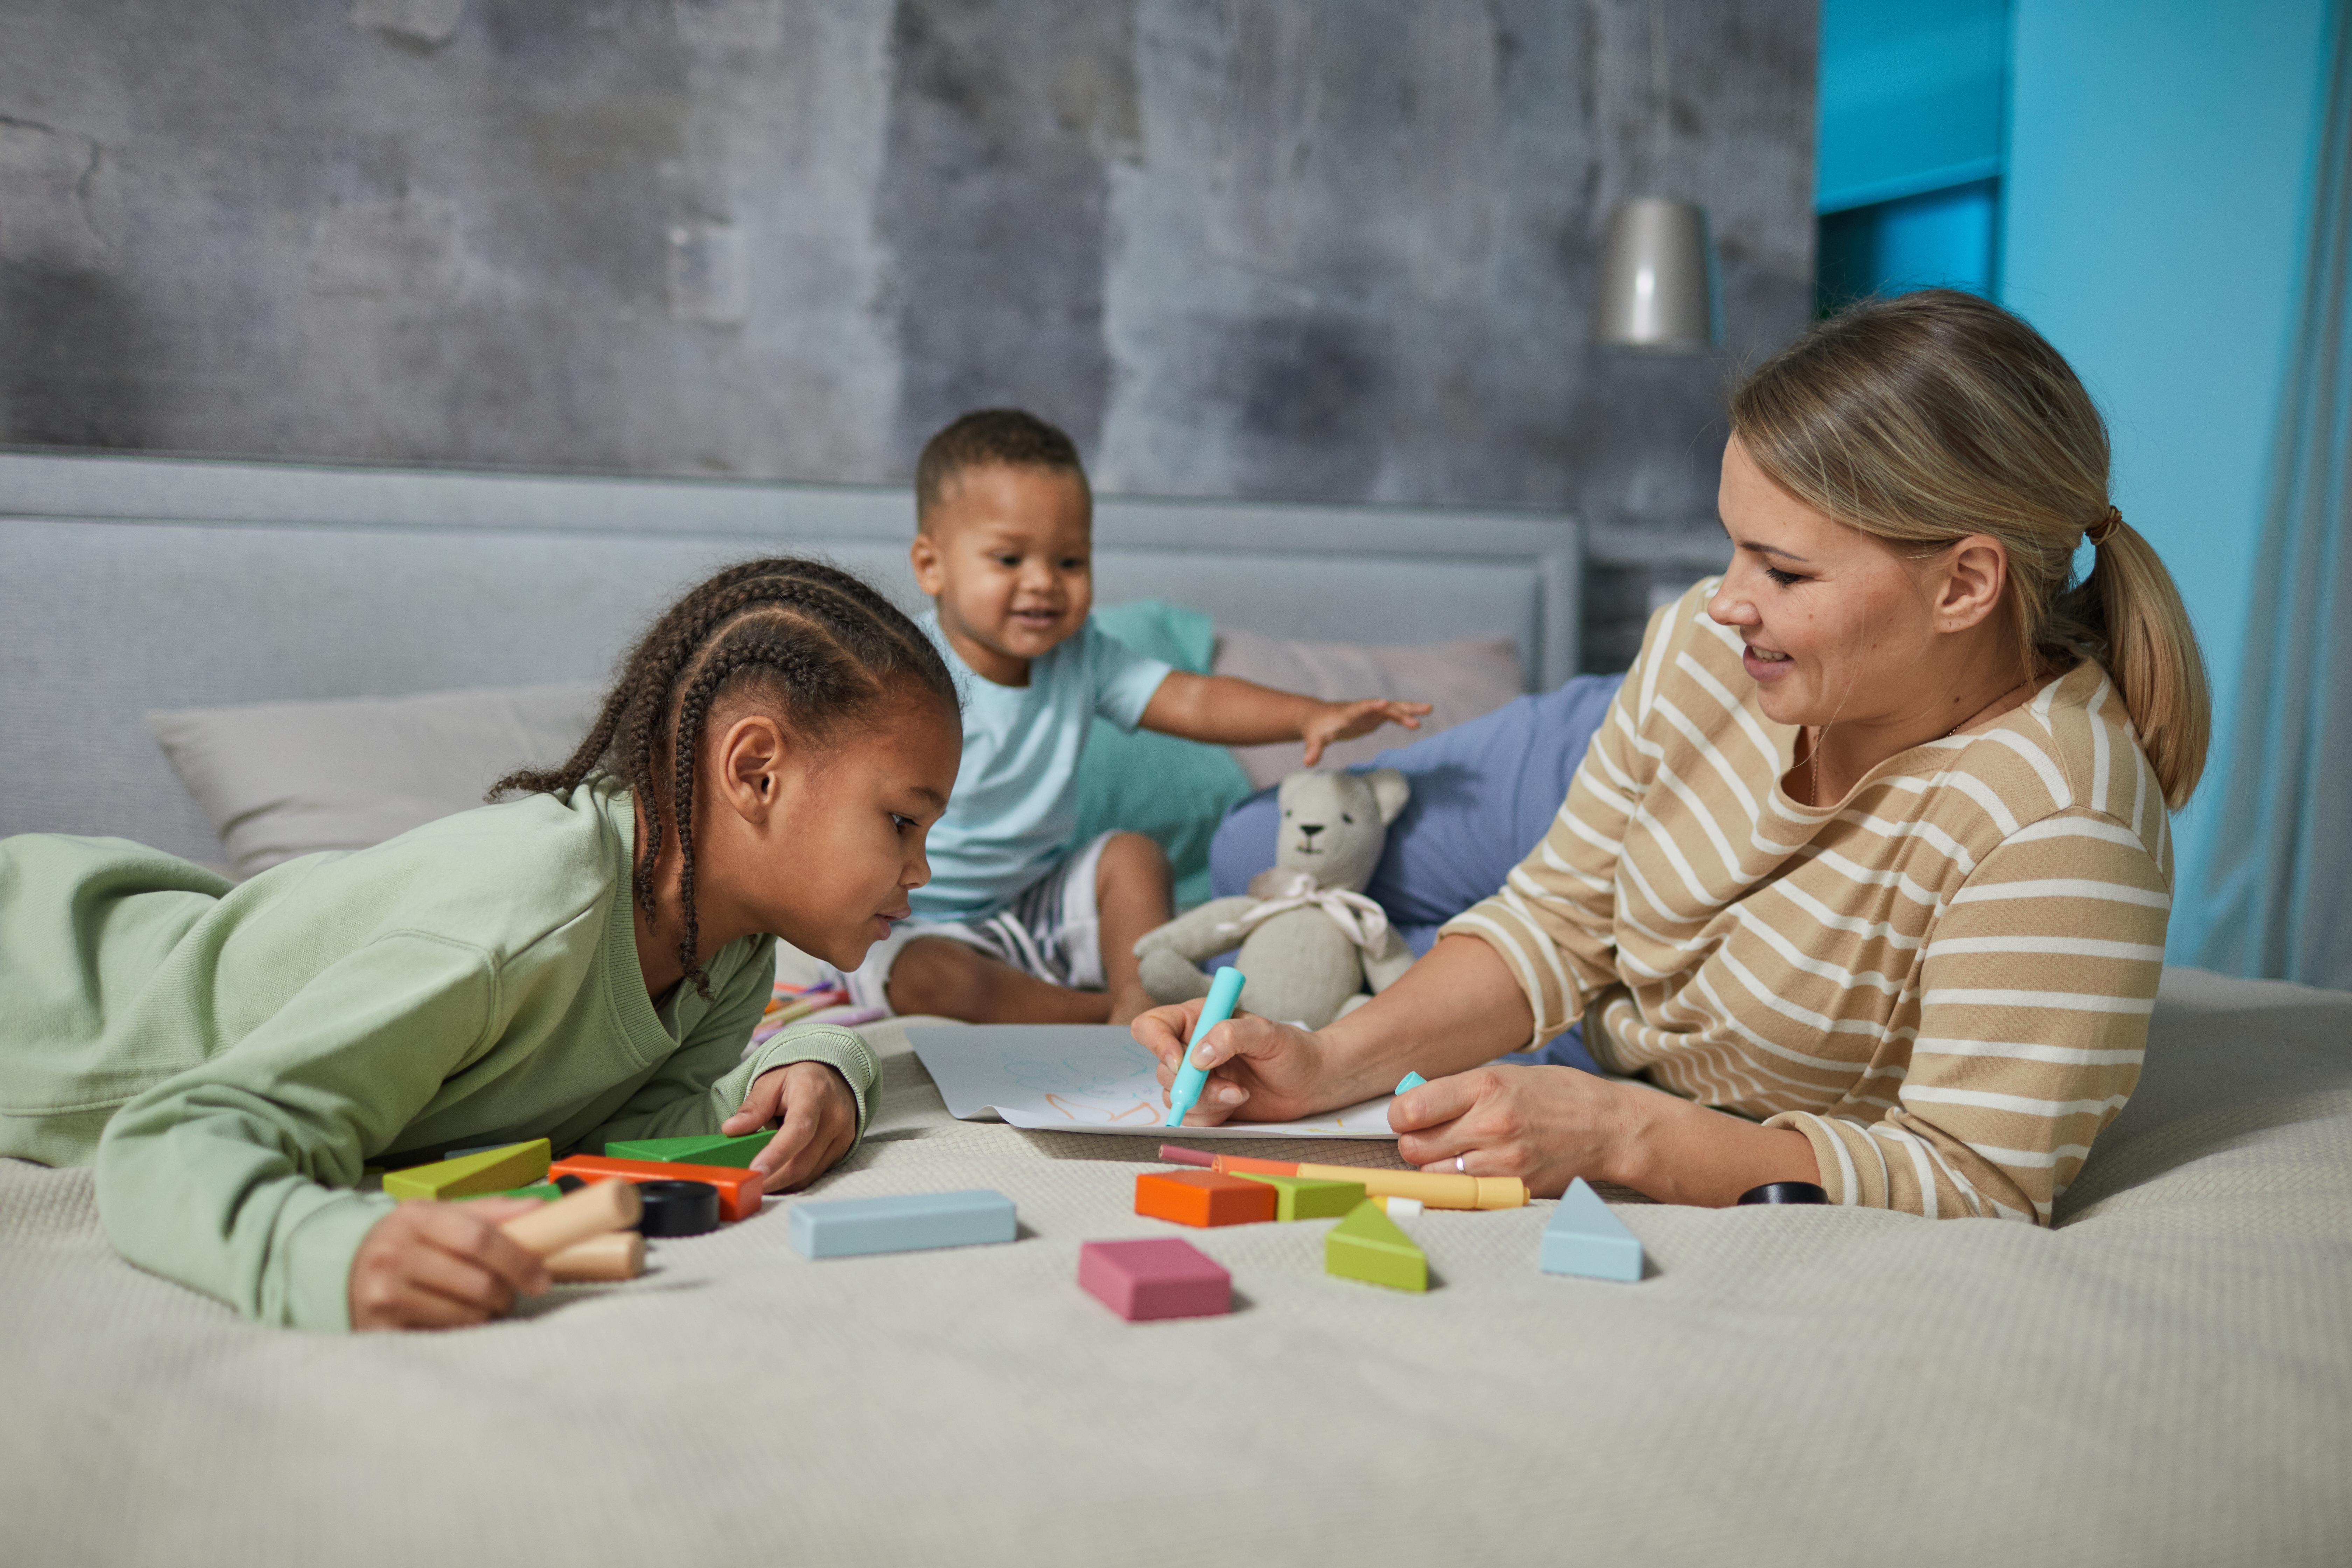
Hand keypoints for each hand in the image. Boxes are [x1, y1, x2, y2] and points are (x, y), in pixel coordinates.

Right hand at [348, 1198, 551, 1330]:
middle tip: (508, 1294)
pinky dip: (461, 1332)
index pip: (479, 1239)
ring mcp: (383, 1295)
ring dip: (486, 1315)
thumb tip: (541, 1208)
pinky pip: (443, 1338)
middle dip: (506, 1294)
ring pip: (466, 1316)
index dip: (518, 1260)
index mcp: (414, 1218)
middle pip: (478, 1283)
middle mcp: (394, 1255)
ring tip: (479, 1305)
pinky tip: (454, 1319)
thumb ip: (490, 1212)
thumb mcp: (440, 1216)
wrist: (343, 1269)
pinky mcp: (379, 1331)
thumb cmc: (407, 1241)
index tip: (541, 1278)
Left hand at [721, 1061, 857, 1190]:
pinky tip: (777, 1175)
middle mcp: (834, 1117)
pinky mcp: (842, 1150)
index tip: (755, 1170)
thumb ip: (753, 1107)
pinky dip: (792, 1179)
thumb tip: (731, 1129)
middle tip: (745, 1184)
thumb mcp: (771, 1083)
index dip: (777, 1153)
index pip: (799, 1128)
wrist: (832, 1076)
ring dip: (780, 1183)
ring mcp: (842, 1136)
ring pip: (808, 1174)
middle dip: (771, 1179)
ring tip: (758, 1180)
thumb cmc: (798, 1079)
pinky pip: (815, 1174)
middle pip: (802, 1161)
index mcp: (814, 1093)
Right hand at [1132, 998, 1360, 1124]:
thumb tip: (1197, 1057)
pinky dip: (1210, 1116)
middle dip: (1193, 1084)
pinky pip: (1189, 1117)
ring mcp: (1196, 1079)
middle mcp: (1189, 1048)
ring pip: (1175, 1097)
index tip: (1182, 1063)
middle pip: (1163, 1069)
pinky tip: (1236, 1103)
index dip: (1157, 1044)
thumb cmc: (1292, 1049)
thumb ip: (1231, 1035)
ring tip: (1240, 1093)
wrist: (1311, 1081)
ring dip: (1207, 1102)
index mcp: (1197, 1020)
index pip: (1152, 1025)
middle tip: (1230, 1086)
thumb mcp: (1267, 1033)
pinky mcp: (1206, 1104)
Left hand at [1300, 697, 1430, 765]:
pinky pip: (1393, 715)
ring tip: (1429, 709)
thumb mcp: (1313, 740)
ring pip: (1392, 708)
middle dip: (1400, 708)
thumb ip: (1313, 750)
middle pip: (1383, 706)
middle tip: (1419, 712)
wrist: (1317, 718)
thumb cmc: (1315, 729)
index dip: (1370, 706)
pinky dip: (1405, 717)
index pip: (1360, 708)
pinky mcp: (1374, 717)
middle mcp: (1362, 709)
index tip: (1383, 703)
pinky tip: (1419, 721)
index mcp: (1347, 713)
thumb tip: (1308, 763)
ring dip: (1409, 709)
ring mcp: (1370, 712)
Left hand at [1389, 1065, 1631, 1198]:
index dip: (1401, 1115)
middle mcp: (1491, 1125)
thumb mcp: (1504, 1075)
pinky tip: (1474, 1170)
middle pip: (1414, 1147)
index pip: (1411, 1109)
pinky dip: (1459, 1185)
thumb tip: (1410, 1106)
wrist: (1609, 1128)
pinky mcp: (1513, 1188)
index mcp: (1485, 1087)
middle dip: (1414, 1142)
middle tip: (1431, 1136)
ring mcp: (1503, 1162)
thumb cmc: (1555, 1096)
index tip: (1408, 1115)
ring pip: (1433, 1176)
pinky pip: (1463, 1193)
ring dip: (1435, 1167)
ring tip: (1457, 1152)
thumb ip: (1457, 1091)